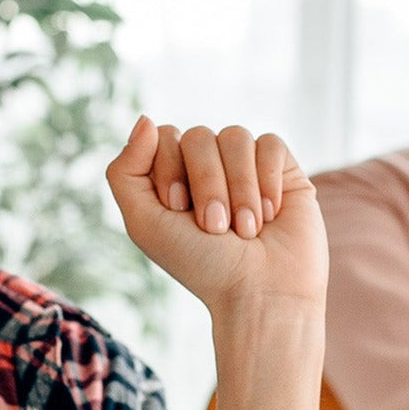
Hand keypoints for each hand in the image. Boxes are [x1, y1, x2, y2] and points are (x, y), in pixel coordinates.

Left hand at [106, 117, 328, 321]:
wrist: (259, 291)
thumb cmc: (200, 264)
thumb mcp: (145, 224)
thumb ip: (126, 173)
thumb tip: (145, 119)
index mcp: (170, 178)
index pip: (163, 137)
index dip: (169, 170)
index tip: (176, 210)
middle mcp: (205, 168)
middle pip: (198, 136)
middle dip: (205, 184)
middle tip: (214, 227)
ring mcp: (244, 165)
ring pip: (235, 136)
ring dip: (238, 189)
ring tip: (245, 230)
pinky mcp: (282, 167)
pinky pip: (270, 144)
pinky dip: (265, 182)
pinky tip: (269, 215)